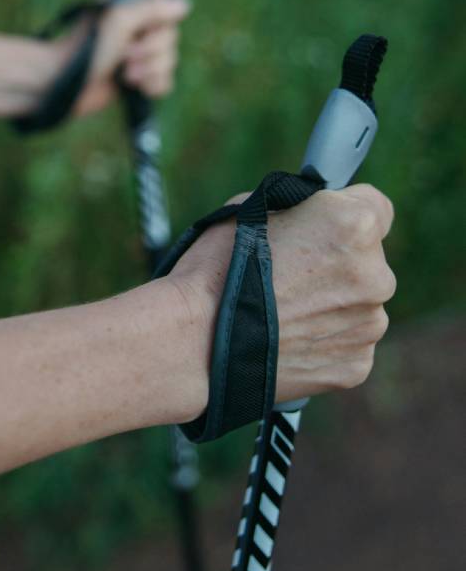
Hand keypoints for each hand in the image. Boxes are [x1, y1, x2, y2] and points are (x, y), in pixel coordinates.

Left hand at [56, 0, 191, 114]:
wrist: (65, 85)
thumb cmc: (86, 51)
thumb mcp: (119, 22)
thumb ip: (152, 9)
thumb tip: (184, 3)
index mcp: (132, 9)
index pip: (168, 12)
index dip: (159, 28)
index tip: (139, 34)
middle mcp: (138, 31)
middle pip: (171, 40)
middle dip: (151, 54)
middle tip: (125, 58)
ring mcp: (138, 56)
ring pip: (170, 63)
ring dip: (150, 72)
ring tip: (126, 75)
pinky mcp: (137, 80)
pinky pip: (165, 83)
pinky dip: (154, 87)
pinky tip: (136, 87)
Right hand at [168, 184, 396, 415]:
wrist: (194, 339)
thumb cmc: (214, 268)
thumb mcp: (252, 209)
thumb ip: (298, 209)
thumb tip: (309, 215)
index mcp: (353, 225)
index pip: (374, 206)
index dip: (343, 213)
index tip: (320, 227)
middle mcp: (375, 275)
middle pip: (367, 260)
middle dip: (336, 263)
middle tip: (287, 275)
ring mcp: (369, 324)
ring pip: (357, 305)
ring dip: (330, 305)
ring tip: (280, 312)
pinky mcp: (356, 365)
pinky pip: (347, 343)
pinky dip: (322, 341)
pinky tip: (285, 338)